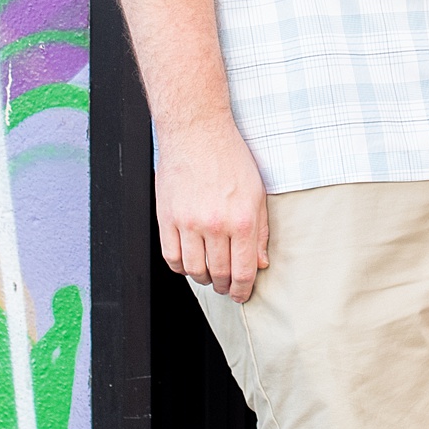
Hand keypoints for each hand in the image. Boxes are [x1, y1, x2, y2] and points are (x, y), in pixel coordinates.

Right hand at [155, 115, 267, 302]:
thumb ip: (260, 232)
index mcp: (242, 220)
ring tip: (208, 274)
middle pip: (218, 274)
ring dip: (202, 278)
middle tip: (226, 286)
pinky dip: (180, 266)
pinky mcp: (167, 217)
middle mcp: (215, 225)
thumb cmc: (230, 158)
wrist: (197, 133)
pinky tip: (189, 262)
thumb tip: (260, 263)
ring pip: (193, 270)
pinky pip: (171, 256)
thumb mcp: (257, 193)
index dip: (242, 290)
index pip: (242, 271)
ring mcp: (188, 222)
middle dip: (224, 287)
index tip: (241, 295)